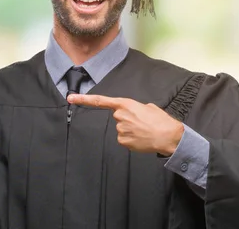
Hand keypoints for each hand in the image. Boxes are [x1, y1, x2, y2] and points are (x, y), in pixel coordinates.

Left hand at [67, 94, 183, 155]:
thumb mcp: (149, 107)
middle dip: (128, 118)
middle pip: (118, 116)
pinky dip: (132, 139)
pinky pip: (124, 138)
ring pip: (122, 128)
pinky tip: (141, 138)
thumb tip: (132, 113)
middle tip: (142, 121)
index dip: (84, 99)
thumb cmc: (161, 120)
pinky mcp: (122, 141)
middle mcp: (120, 116)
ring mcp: (120, 130)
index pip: (101, 101)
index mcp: (126, 104)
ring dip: (131, 129)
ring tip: (144, 130)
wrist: (168, 136)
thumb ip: (135, 107)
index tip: (71, 98)